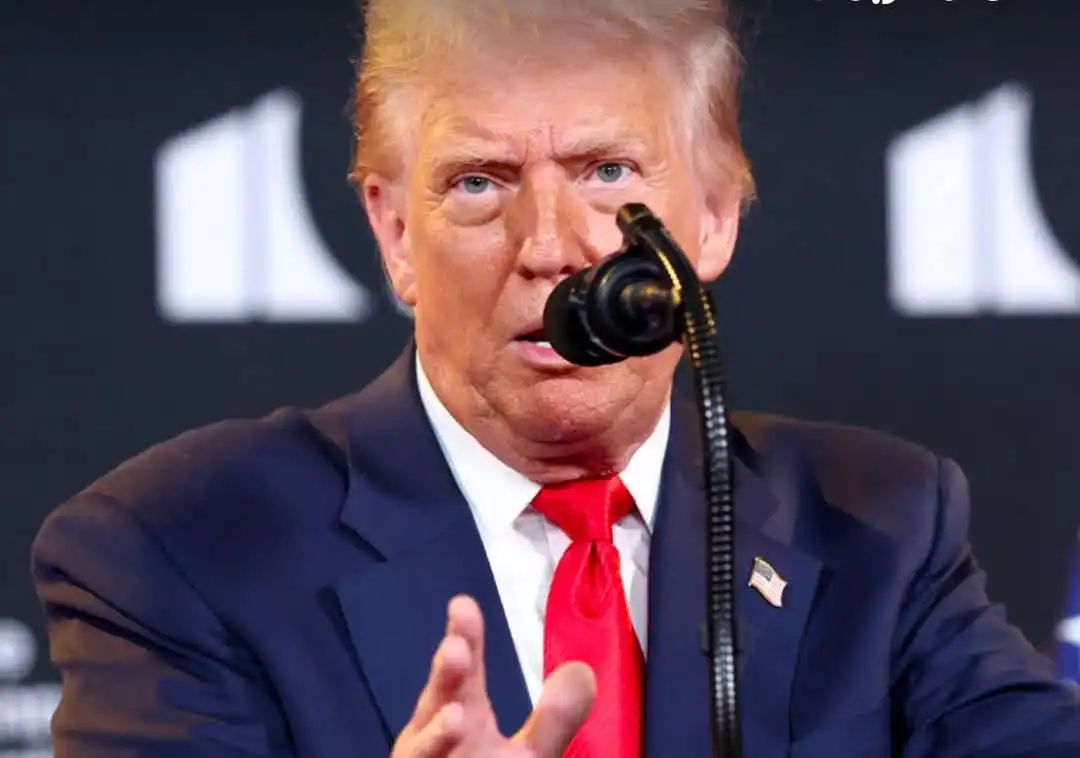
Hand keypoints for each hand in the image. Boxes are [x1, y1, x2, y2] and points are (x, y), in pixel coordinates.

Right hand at [392, 595, 594, 756]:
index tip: (462, 604)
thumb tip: (582, 670)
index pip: (464, 669)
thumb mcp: (529, 755)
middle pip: (440, 698)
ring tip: (456, 717)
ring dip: (438, 733)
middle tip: (457, 648)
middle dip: (447, 674)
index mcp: (462, 712)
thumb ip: (553, 720)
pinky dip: (434, 751)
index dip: (465, 637)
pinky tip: (451, 733)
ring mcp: (424, 757)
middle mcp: (434, 733)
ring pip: (425, 746)